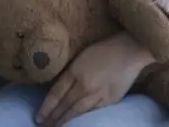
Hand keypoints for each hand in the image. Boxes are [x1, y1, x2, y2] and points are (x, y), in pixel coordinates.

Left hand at [35, 32, 154, 126]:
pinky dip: (84, 118)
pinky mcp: (110, 99)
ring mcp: (98, 94)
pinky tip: (77, 123)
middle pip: (65, 105)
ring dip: (65, 121)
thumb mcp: (82, 56)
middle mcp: (84, 84)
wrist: (129, 50)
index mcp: (75, 71)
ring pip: (78, 112)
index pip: (56, 94)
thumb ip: (71, 72)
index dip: (46, 108)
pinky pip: (93, 111)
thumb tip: (61, 89)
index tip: (38, 117)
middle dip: (53, 118)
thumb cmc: (104, 49)